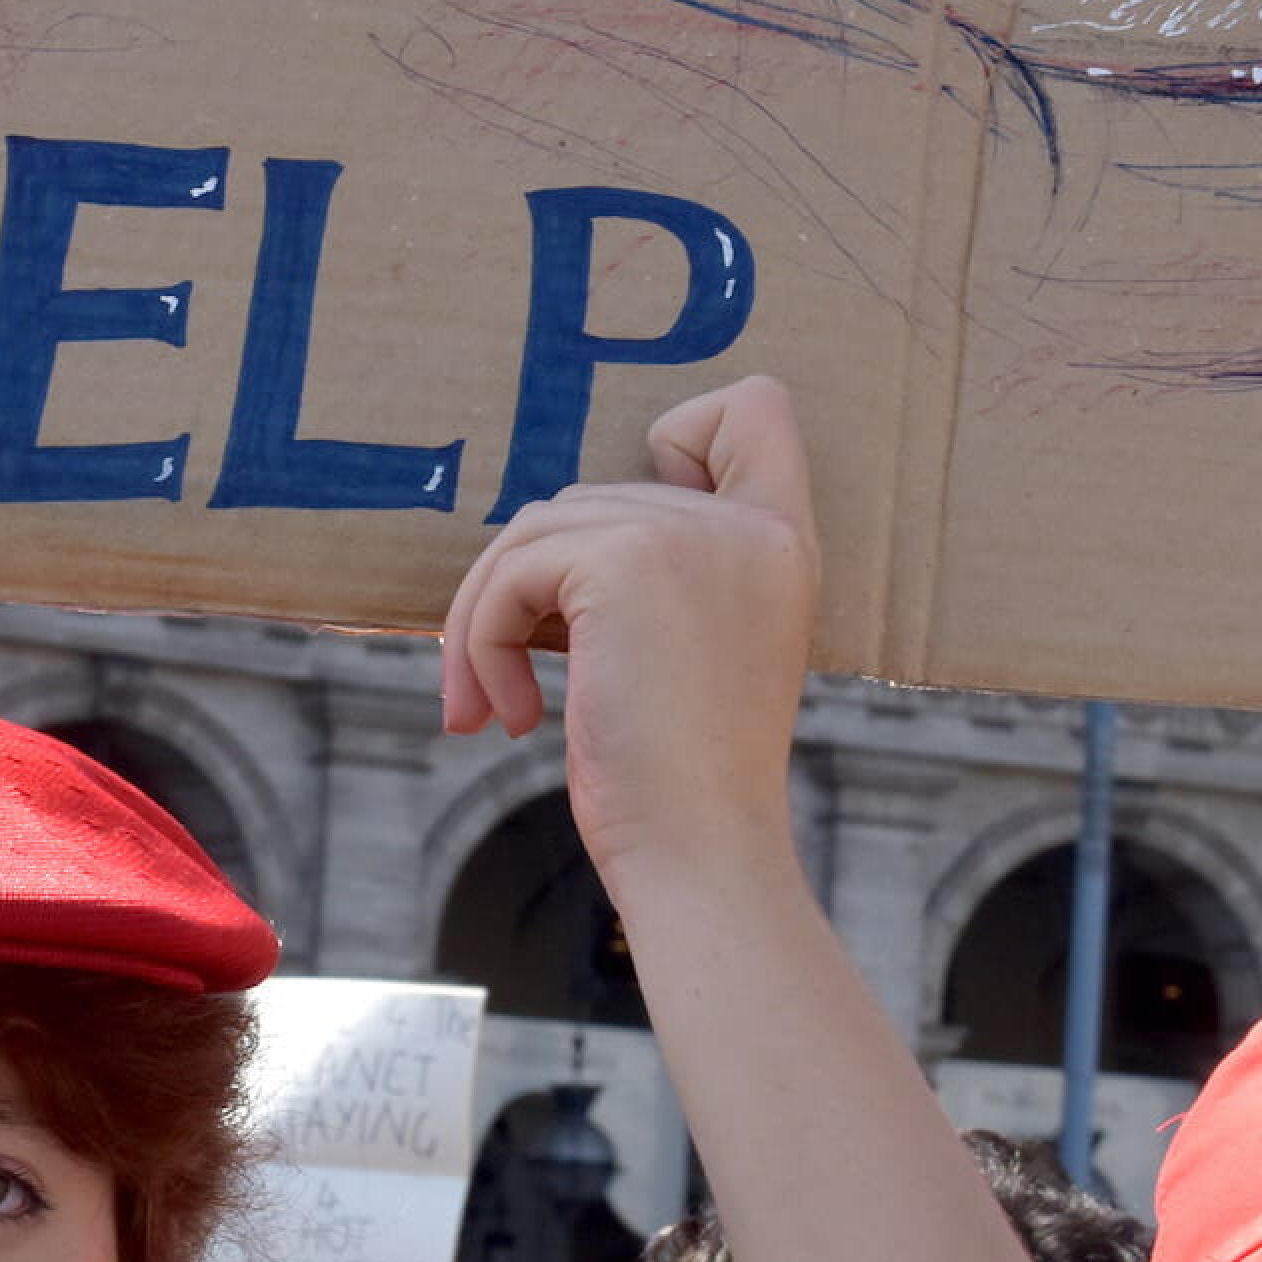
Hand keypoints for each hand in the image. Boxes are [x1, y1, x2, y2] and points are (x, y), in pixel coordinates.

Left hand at [435, 377, 817, 896]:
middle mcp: (748, 524)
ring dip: (486, 622)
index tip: (635, 554)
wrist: (701, 854)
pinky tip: (511, 718)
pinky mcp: (624, 561)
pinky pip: (512, 573)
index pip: (754, 407)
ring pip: (534, 532)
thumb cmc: (684, 783)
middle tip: (499, 686)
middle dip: (526, 588)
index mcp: (781, 543)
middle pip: (589, 493)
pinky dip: (480, 644)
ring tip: (488, 709)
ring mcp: (690, 534)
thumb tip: (533, 541)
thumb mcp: (689, 652)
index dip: (678, 439)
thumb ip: (655, 574)